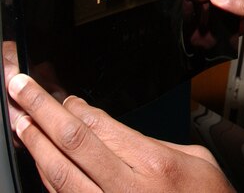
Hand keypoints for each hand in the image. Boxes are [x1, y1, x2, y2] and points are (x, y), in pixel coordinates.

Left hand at [7, 73, 234, 192]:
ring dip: (34, 145)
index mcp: (154, 164)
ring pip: (57, 174)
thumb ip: (152, 143)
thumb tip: (117, 131)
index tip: (62, 95)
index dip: (74, 107)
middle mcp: (126, 189)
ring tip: (19, 122)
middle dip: (41, 111)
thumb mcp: (195, 158)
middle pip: (71, 142)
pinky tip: (39, 159)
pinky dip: (47, 176)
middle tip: (20, 89)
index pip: (100, 126)